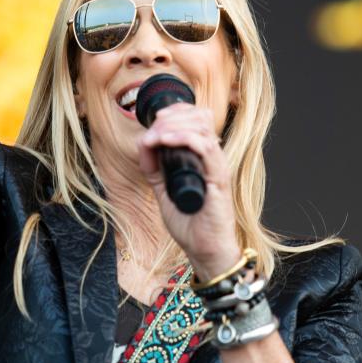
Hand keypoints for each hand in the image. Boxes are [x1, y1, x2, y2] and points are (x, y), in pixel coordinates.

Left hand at [137, 104, 241, 279]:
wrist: (205, 249)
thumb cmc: (190, 224)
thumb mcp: (163, 189)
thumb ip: (154, 168)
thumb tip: (142, 144)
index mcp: (203, 158)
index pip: (196, 118)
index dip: (176, 112)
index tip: (155, 120)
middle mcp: (212, 158)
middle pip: (199, 117)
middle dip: (171, 117)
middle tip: (153, 130)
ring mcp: (217, 167)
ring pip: (202, 127)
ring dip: (174, 126)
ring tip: (156, 136)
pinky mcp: (219, 178)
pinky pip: (206, 148)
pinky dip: (184, 139)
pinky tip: (166, 141)